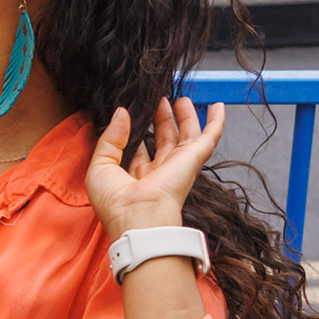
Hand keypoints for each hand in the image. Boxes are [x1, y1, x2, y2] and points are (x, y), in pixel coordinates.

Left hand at [85, 95, 225, 242]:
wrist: (140, 218)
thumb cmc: (116, 202)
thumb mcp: (100, 166)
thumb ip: (110, 138)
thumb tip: (122, 113)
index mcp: (135, 177)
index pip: (138, 149)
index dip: (137, 131)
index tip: (134, 112)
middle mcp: (159, 172)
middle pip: (164, 140)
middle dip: (162, 120)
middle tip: (159, 101)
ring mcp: (178, 165)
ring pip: (185, 136)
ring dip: (185, 117)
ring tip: (181, 99)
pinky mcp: (194, 159)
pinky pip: (210, 137)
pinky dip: (216, 122)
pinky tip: (218, 106)